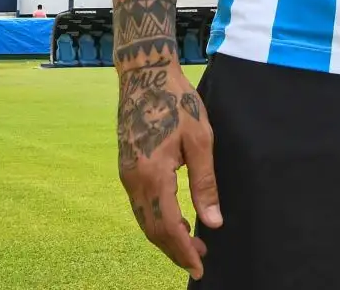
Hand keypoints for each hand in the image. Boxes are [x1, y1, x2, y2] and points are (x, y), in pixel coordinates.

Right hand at [118, 61, 219, 278]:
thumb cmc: (176, 101)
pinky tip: (175, 218)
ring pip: (143, 219)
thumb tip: (213, 223)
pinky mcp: (126, 166)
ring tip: (191, 242)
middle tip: (199, 260)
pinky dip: (156, 219)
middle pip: (152, 229)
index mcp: (153, 175)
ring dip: (165, 235)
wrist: (144, 73)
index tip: (199, 267)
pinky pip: (139, 204)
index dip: (184, 250)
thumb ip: (205, 183)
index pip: (168, 226)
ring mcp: (126, 173)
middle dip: (175, 249)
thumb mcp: (200, 140)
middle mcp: (133, 179)